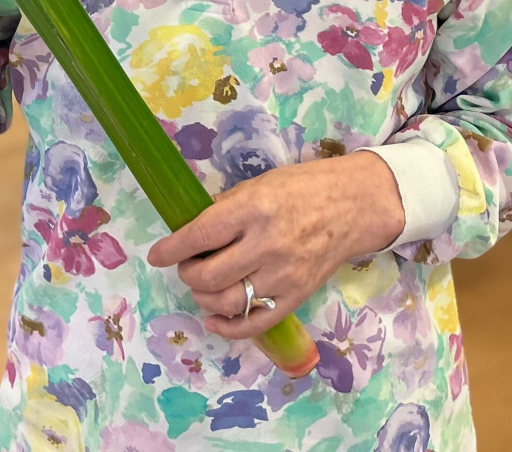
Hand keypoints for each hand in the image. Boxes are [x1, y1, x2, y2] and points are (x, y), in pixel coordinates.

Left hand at [146, 153, 404, 339]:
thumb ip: (226, 209)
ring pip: (228, 302)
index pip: (201, 235)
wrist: (354, 206)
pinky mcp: (296, 296)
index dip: (172, 249)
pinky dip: (229, 327)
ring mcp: (283, 275)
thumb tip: (192, 233)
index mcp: (254, 209)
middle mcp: (267, 245)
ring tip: (201, 285)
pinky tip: (214, 318)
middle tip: (185, 266)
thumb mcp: (259, 184)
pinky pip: (256, 323)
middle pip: (209, 275)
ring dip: (203, 298)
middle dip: (187, 273)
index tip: (157, 254)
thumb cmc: (303, 188)